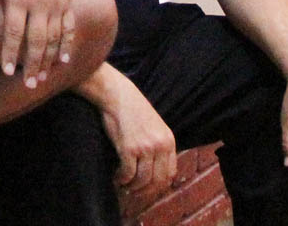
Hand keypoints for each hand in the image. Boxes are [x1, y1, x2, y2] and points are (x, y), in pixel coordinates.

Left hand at [0, 0, 74, 88]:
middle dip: (33, 64)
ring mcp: (56, 2)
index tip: (7, 72)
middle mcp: (39, 2)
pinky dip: (67, 45)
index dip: (11, 53)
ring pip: (54, 37)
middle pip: (37, 39)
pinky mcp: (67, 2)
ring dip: (49, 60)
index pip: (14, 32)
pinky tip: (63, 62)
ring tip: (42, 78)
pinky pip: (69, 28)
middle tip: (28, 85)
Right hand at [99, 75, 176, 192]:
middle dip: (145, 191)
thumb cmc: (132, 110)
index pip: (170, 174)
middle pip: (157, 181)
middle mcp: (160, 145)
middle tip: (134, 193)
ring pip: (142, 180)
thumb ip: (158, 146)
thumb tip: (154, 171)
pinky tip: (116, 177)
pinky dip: (121, 180)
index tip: (147, 188)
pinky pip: (128, 174)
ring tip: (123, 184)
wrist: (117, 95)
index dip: (158, 186)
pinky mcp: (129, 149)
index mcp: (169, 140)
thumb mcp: (154, 127)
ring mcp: (145, 147)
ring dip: (132, 187)